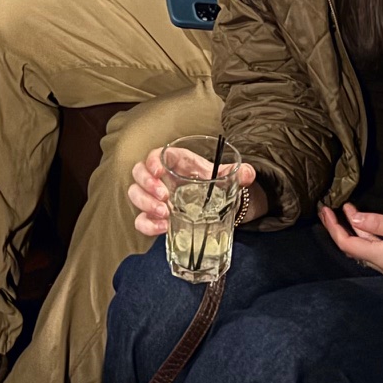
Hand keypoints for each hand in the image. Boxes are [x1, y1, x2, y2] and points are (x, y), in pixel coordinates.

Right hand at [128, 144, 255, 237]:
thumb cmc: (216, 184)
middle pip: (138, 173)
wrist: (218, 205)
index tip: (159, 171)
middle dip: (146, 184)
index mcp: (176, 162)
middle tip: (164, 197)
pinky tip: (163, 227)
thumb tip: (248, 173)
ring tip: (164, 214)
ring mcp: (154, 197)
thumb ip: (238, 173)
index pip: (156, 155)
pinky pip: (140, 219)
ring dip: (145, 204)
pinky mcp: (154, 216)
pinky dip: (147, 225)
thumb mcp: (227, 177)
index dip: (152, 161)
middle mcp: (161, 178)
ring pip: (135, 194)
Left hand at [321, 204, 382, 281]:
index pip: (347, 244)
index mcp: (382, 258)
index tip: (325, 210)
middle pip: (353, 246)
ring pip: (364, 247)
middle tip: (329, 208)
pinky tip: (368, 222)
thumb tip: (354, 218)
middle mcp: (382, 266)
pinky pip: (376, 249)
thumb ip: (380, 223)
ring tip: (348, 208)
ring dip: (354, 228)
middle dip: (339, 227)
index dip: (333, 227)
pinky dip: (367, 233)